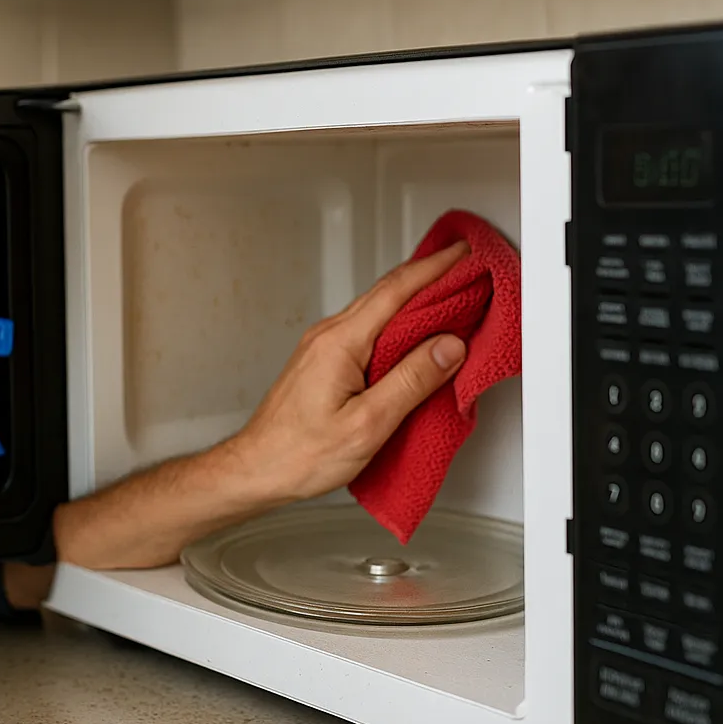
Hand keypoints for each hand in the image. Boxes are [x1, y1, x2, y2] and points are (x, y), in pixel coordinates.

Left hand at [228, 241, 470, 503]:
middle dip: (428, 276)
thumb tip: (448, 347)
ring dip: (413, 298)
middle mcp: (328, 336)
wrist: (257, 469)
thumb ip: (411, 381)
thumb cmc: (300, 454)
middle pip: (385, 293)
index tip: (463, 254)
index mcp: (339, 343)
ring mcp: (323, 347)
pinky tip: (412, 335)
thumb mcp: (368, 424)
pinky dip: (396, 322)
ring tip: (448, 297)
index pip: (395, 291)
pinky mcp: (323, 362)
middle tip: (465, 269)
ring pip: (375, 310)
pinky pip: (366, 329)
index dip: (433, 268)